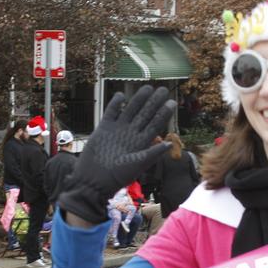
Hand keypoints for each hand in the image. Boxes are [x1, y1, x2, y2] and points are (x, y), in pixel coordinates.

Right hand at [59, 85, 174, 224]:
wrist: (95, 180)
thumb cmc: (118, 176)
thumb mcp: (138, 165)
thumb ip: (152, 153)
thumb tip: (169, 144)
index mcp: (142, 142)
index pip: (155, 124)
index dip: (164, 113)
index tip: (172, 102)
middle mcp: (131, 134)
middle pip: (145, 114)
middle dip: (154, 102)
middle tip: (163, 90)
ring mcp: (118, 130)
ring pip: (130, 110)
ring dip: (138, 99)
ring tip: (147, 87)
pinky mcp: (104, 128)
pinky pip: (111, 112)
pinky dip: (115, 104)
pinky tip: (121, 95)